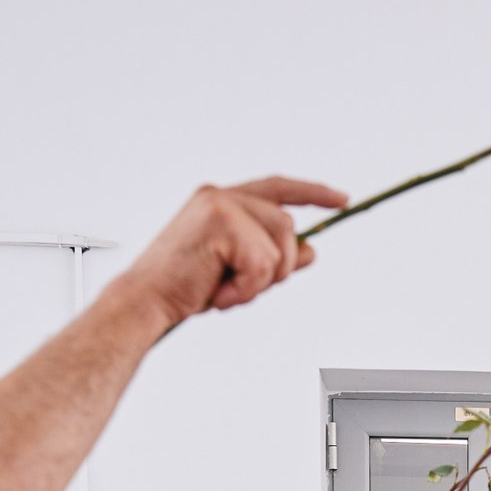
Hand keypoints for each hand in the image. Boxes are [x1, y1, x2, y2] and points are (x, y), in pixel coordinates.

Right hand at [123, 178, 347, 327]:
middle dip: (279, 266)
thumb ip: (274, 258)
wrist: (148, 301)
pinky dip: (247, 288)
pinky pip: (263, 263)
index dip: (312, 192)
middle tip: (241, 287)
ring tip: (226, 289)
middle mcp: (221, 195)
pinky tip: (219, 293)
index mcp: (222, 201)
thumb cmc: (184, 287)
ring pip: (280, 245)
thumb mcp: (239, 272)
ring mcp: (220, 205)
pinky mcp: (221, 222)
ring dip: (260, 280)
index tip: (341, 200)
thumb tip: (312, 251)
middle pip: (287, 226)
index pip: (278, 188)